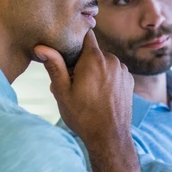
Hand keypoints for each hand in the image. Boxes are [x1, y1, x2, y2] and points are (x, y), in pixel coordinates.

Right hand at [35, 30, 133, 151]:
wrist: (109, 137)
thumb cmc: (83, 116)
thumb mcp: (62, 91)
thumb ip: (54, 65)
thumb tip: (41, 47)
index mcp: (94, 59)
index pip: (86, 35)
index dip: (75, 42)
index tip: (68, 54)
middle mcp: (112, 60)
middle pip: (93, 51)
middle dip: (81, 62)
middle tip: (71, 83)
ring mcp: (123, 70)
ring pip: (104, 62)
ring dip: (94, 71)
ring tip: (84, 92)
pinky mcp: (129, 81)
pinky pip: (114, 72)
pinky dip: (106, 78)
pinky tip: (99, 96)